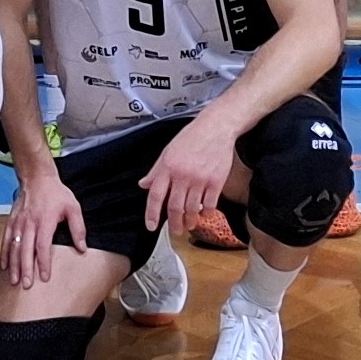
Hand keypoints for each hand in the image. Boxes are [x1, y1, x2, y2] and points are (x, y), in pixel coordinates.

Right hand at [1, 166, 84, 288]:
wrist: (37, 176)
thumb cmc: (56, 193)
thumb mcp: (73, 207)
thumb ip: (78, 228)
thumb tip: (82, 248)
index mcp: (45, 220)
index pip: (42, 245)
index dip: (43, 262)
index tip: (45, 277)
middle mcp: (29, 222)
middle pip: (26, 248)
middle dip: (25, 268)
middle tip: (26, 285)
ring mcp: (19, 221)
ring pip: (14, 245)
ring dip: (14, 264)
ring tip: (14, 280)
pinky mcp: (12, 220)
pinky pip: (7, 238)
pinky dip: (4, 253)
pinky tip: (4, 266)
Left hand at [140, 116, 235, 233]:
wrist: (215, 127)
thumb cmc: (191, 137)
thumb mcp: (168, 151)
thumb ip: (156, 170)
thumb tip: (144, 185)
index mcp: (168, 166)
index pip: (155, 194)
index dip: (151, 213)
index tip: (151, 226)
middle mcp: (182, 174)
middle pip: (174, 207)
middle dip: (174, 224)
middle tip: (175, 232)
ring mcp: (200, 179)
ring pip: (192, 209)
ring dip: (189, 221)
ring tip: (188, 225)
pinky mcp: (216, 182)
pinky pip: (210, 205)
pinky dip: (206, 213)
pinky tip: (204, 213)